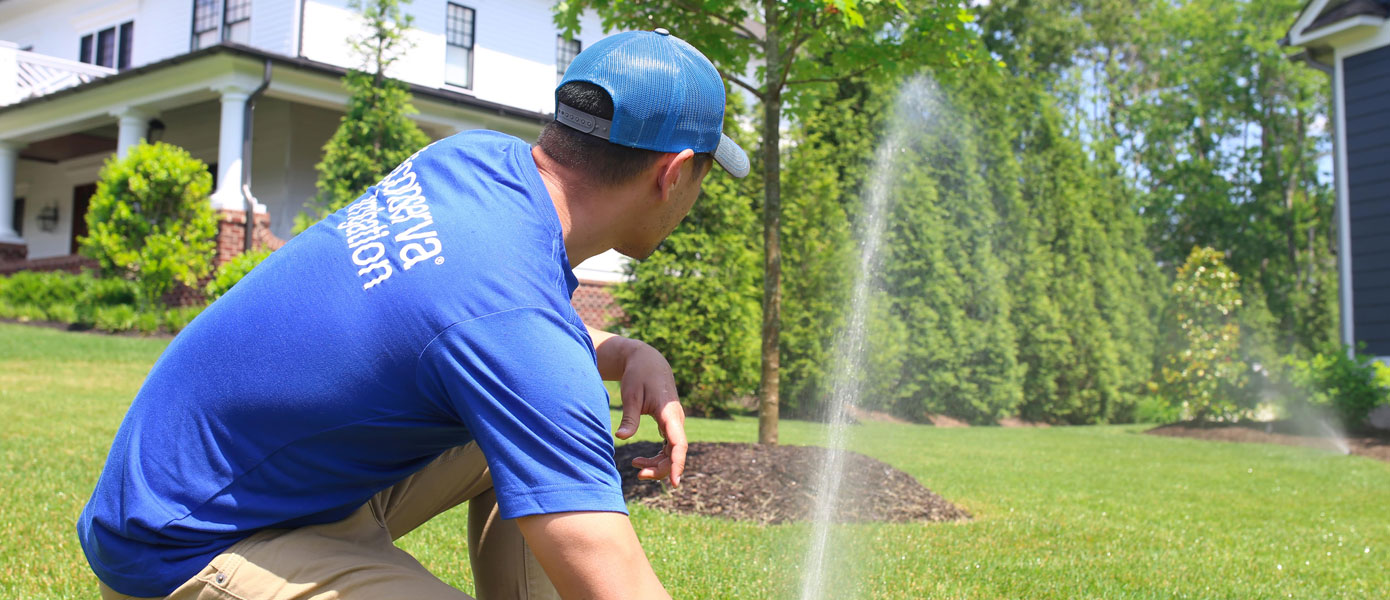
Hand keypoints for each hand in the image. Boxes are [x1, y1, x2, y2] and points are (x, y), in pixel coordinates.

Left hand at [614, 341, 686, 487]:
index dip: (677, 464)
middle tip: (638, 474)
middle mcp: (676, 420)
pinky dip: (657, 457)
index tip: (675, 482)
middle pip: (675, 453)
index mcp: (669, 414)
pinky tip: (640, 460)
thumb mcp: (631, 395)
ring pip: (672, 452)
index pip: (678, 444)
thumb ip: (629, 417)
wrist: (649, 361)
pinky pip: (668, 447)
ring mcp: (674, 423)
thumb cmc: (639, 376)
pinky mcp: (669, 425)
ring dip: (657, 464)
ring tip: (635, 465)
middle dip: (660, 469)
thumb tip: (620, 437)